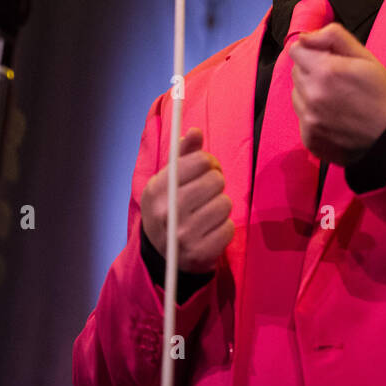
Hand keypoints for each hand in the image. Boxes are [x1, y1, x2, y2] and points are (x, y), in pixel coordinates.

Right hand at [140, 127, 234, 273]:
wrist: (163, 255)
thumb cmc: (170, 208)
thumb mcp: (168, 180)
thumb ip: (183, 154)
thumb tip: (195, 131)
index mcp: (157, 189)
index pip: (199, 161)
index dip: (208, 162)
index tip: (206, 169)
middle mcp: (168, 212)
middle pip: (215, 181)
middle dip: (216, 183)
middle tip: (208, 191)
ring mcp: (183, 235)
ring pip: (225, 203)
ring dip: (221, 205)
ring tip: (207, 212)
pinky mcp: (199, 253)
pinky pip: (229, 228)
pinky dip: (224, 227)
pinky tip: (210, 230)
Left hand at [289, 22, 385, 163]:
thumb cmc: (382, 94)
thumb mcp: (365, 57)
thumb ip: (333, 37)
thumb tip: (305, 36)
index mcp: (325, 71)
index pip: (296, 50)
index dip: (312, 50)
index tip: (327, 58)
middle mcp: (311, 95)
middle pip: (296, 72)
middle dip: (312, 70)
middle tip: (337, 80)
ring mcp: (308, 119)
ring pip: (296, 94)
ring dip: (310, 92)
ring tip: (336, 99)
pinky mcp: (309, 138)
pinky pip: (301, 117)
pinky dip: (313, 115)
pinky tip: (333, 117)